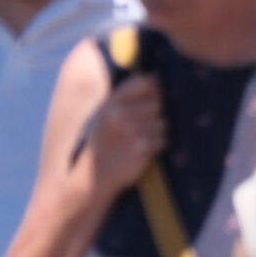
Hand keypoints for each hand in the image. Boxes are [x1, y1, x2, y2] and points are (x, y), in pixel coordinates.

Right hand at [86, 74, 166, 193]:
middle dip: (155, 115)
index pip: (145, 82)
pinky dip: (158, 146)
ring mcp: (131, 130)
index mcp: (111, 102)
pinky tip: (143, 151)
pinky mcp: (141, 147)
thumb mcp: (106, 115)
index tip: (154, 98)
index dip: (155, 89)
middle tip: (142, 128)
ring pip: (162, 122)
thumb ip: (127, 97)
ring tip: (140, 141)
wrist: (92, 178)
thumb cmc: (104, 143)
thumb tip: (158, 78)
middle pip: (157, 104)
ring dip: (157, 132)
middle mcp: (120, 114)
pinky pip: (163, 140)